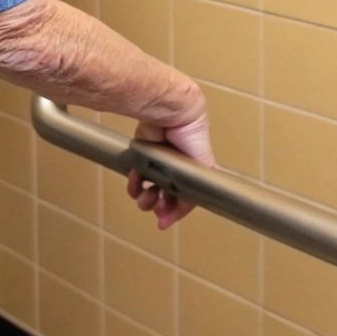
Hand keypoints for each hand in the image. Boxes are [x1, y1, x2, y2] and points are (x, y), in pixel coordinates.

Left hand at [125, 110, 214, 229]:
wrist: (174, 114)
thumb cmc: (193, 137)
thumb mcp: (202, 168)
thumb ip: (197, 190)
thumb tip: (188, 207)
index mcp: (192, 172)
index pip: (182, 199)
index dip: (174, 211)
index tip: (164, 221)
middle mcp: (175, 169)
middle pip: (164, 196)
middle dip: (159, 206)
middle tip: (156, 210)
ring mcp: (158, 163)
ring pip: (147, 189)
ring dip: (144, 198)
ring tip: (144, 198)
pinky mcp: (142, 155)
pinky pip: (135, 175)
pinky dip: (134, 183)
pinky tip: (135, 182)